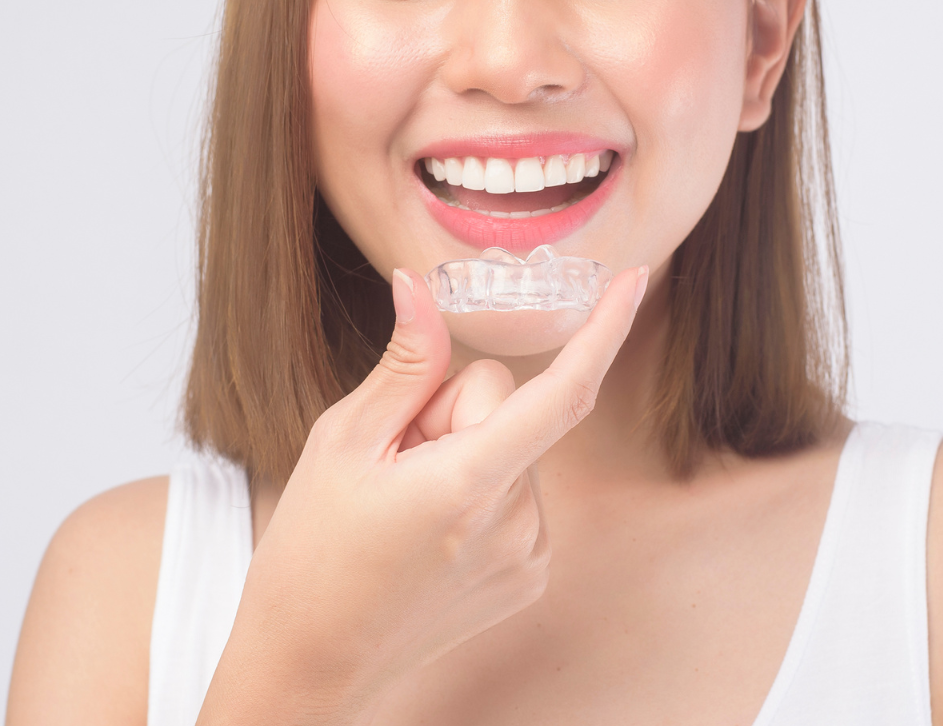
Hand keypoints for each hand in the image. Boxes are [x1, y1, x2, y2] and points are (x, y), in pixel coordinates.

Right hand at [196, 263, 649, 724]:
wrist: (309, 662)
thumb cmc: (311, 553)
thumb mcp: (341, 443)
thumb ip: (403, 365)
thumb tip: (420, 288)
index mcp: (469, 484)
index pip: (561, 393)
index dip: (604, 331)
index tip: (633, 280)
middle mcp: (516, 523)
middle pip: (507, 408)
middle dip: (452, 410)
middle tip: (392, 460)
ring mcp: (529, 555)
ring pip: (511, 449)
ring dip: (464, 456)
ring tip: (403, 506)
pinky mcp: (529, 576)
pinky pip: (516, 493)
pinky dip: (478, 492)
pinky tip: (427, 531)